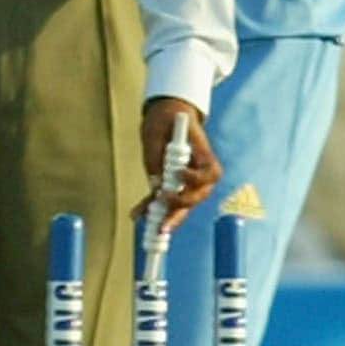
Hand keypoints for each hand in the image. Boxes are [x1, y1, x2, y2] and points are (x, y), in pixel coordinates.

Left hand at [141, 96, 221, 222]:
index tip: (179, 175)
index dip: (194, 181)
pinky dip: (150, 207)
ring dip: (166, 217)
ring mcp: (186, 180)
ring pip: (180, 203)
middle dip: (178, 211)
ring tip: (152, 231)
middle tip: (162, 223)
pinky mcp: (172, 182)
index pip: (207, 176)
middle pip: (195, 196)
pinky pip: (163, 198)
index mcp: (204, 156)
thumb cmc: (166, 119)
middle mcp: (199, 173)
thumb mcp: (156, 131)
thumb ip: (156, 157)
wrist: (168, 114)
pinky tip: (137, 215)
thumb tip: (155, 184)